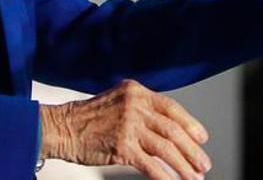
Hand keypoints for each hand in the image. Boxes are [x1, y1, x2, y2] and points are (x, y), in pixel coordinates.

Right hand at [39, 79, 211, 179]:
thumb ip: (141, 109)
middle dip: (192, 150)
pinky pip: (151, 165)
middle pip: (173, 130)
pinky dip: (166, 176)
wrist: (60, 127)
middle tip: (203, 163)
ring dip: (184, 165)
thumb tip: (168, 130)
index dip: (191, 124)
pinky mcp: (122, 146)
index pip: (172, 108)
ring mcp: (129, 126)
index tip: (202, 138)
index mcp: (136, 91)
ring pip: (166, 148)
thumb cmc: (86, 119)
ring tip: (194, 177)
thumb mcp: (117, 102)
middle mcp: (135, 105)